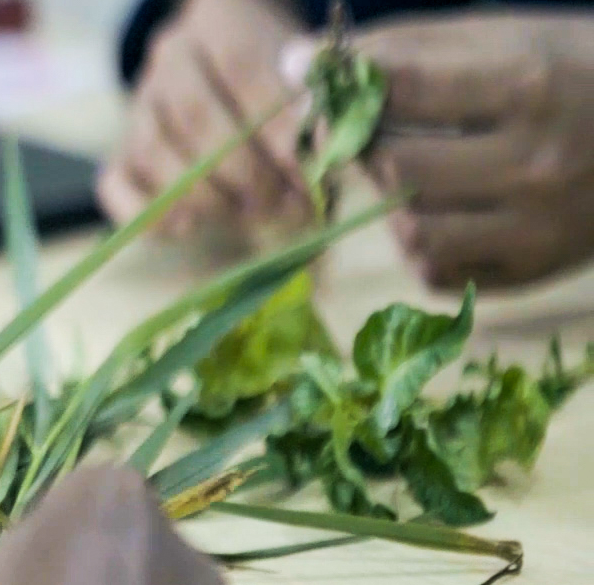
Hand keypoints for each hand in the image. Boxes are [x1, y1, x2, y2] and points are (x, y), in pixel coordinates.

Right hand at [101, 0, 308, 238]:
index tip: (311, 167)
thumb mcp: (313, 74)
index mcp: (223, 17)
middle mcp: (172, 55)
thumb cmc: (289, 79)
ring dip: (208, 197)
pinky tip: (187, 228)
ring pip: (155, 152)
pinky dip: (148, 213)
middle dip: (247, 171)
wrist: (238, 77)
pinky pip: (117, 185)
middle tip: (288, 204)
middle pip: (195, 115)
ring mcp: (141, 102)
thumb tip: (323, 138)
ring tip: (256, 216)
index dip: (275, 122)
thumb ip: (319, 102)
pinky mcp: (124, 148)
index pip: (241, 66)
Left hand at [285, 12, 593, 290]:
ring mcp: (538, 225)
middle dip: (366, 149)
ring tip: (414, 172)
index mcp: (530, 84)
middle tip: (367, 134)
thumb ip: (400, 48)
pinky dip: (422, 244)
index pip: (403, 90)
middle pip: (397, 168)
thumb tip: (296, 65)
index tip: (327, 88)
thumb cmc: (570, 67)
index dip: (348, 91)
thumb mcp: (502, 35)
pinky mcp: (532, 269)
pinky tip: (444, 210)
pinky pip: (437, 272)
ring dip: (392, 203)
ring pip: (411, 231)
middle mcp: (536, 162)